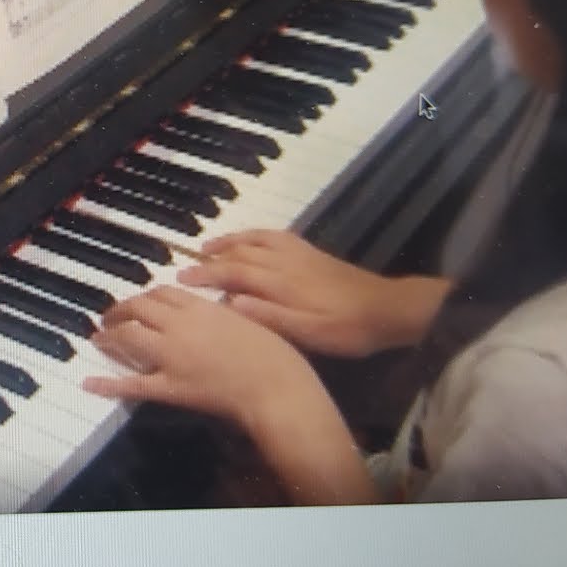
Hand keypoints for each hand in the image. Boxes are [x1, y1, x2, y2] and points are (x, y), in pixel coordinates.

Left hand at [82, 287, 377, 504]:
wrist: (277, 386)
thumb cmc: (274, 354)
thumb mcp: (250, 319)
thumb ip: (225, 313)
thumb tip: (217, 306)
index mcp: (202, 307)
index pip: (162, 293)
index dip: (145, 296)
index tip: (140, 301)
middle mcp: (180, 325)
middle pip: (139, 308)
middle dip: (120, 310)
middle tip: (111, 317)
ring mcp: (172, 356)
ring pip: (130, 337)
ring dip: (110, 335)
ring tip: (100, 337)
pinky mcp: (171, 387)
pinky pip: (133, 384)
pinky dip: (109, 384)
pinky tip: (90, 383)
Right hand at [177, 230, 448, 358]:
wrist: (386, 309)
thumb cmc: (345, 329)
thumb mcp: (306, 332)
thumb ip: (267, 316)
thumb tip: (230, 302)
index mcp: (278, 283)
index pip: (232, 273)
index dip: (204, 275)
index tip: (180, 280)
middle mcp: (283, 262)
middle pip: (239, 253)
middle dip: (209, 258)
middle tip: (186, 265)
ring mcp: (298, 254)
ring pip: (254, 240)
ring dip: (228, 241)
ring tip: (207, 246)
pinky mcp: (310, 253)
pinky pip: (274, 235)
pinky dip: (254, 234)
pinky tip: (249, 239)